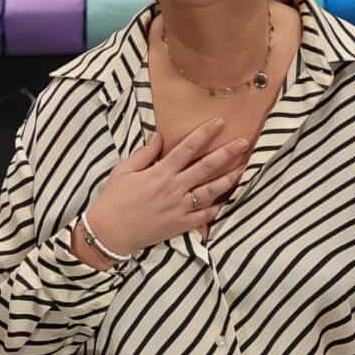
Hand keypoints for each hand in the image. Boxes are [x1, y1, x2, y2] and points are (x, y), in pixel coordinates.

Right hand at [73, 123, 251, 262]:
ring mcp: (179, 207)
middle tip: (244, 142)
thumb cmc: (113, 199)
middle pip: (206, 167)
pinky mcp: (180, 225)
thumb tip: (159, 135)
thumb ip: (144, 152)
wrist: (109, 232)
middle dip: (226, 153)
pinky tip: (228, 200)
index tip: (220, 123)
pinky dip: (217, 209)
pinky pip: (204, 216)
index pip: (188, 148)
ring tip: (244, 169)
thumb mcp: (124, 170)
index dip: (205, 134)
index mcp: (160, 172)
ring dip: (229, 179)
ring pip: (210, 191)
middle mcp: (174, 188)